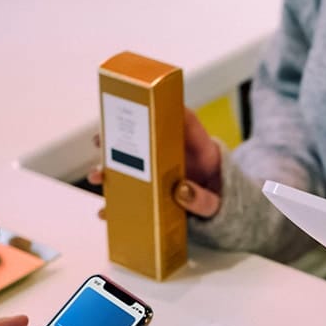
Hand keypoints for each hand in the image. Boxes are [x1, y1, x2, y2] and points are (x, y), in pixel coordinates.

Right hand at [87, 108, 221, 218]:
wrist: (227, 225)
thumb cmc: (226, 204)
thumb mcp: (220, 204)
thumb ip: (204, 200)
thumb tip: (180, 191)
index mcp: (202, 152)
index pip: (187, 121)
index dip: (170, 107)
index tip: (148, 100)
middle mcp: (180, 159)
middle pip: (149, 140)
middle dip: (122, 138)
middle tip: (100, 140)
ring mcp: (166, 177)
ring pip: (135, 168)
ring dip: (112, 170)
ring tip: (97, 176)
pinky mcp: (158, 196)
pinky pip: (136, 197)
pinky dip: (120, 204)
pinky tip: (105, 211)